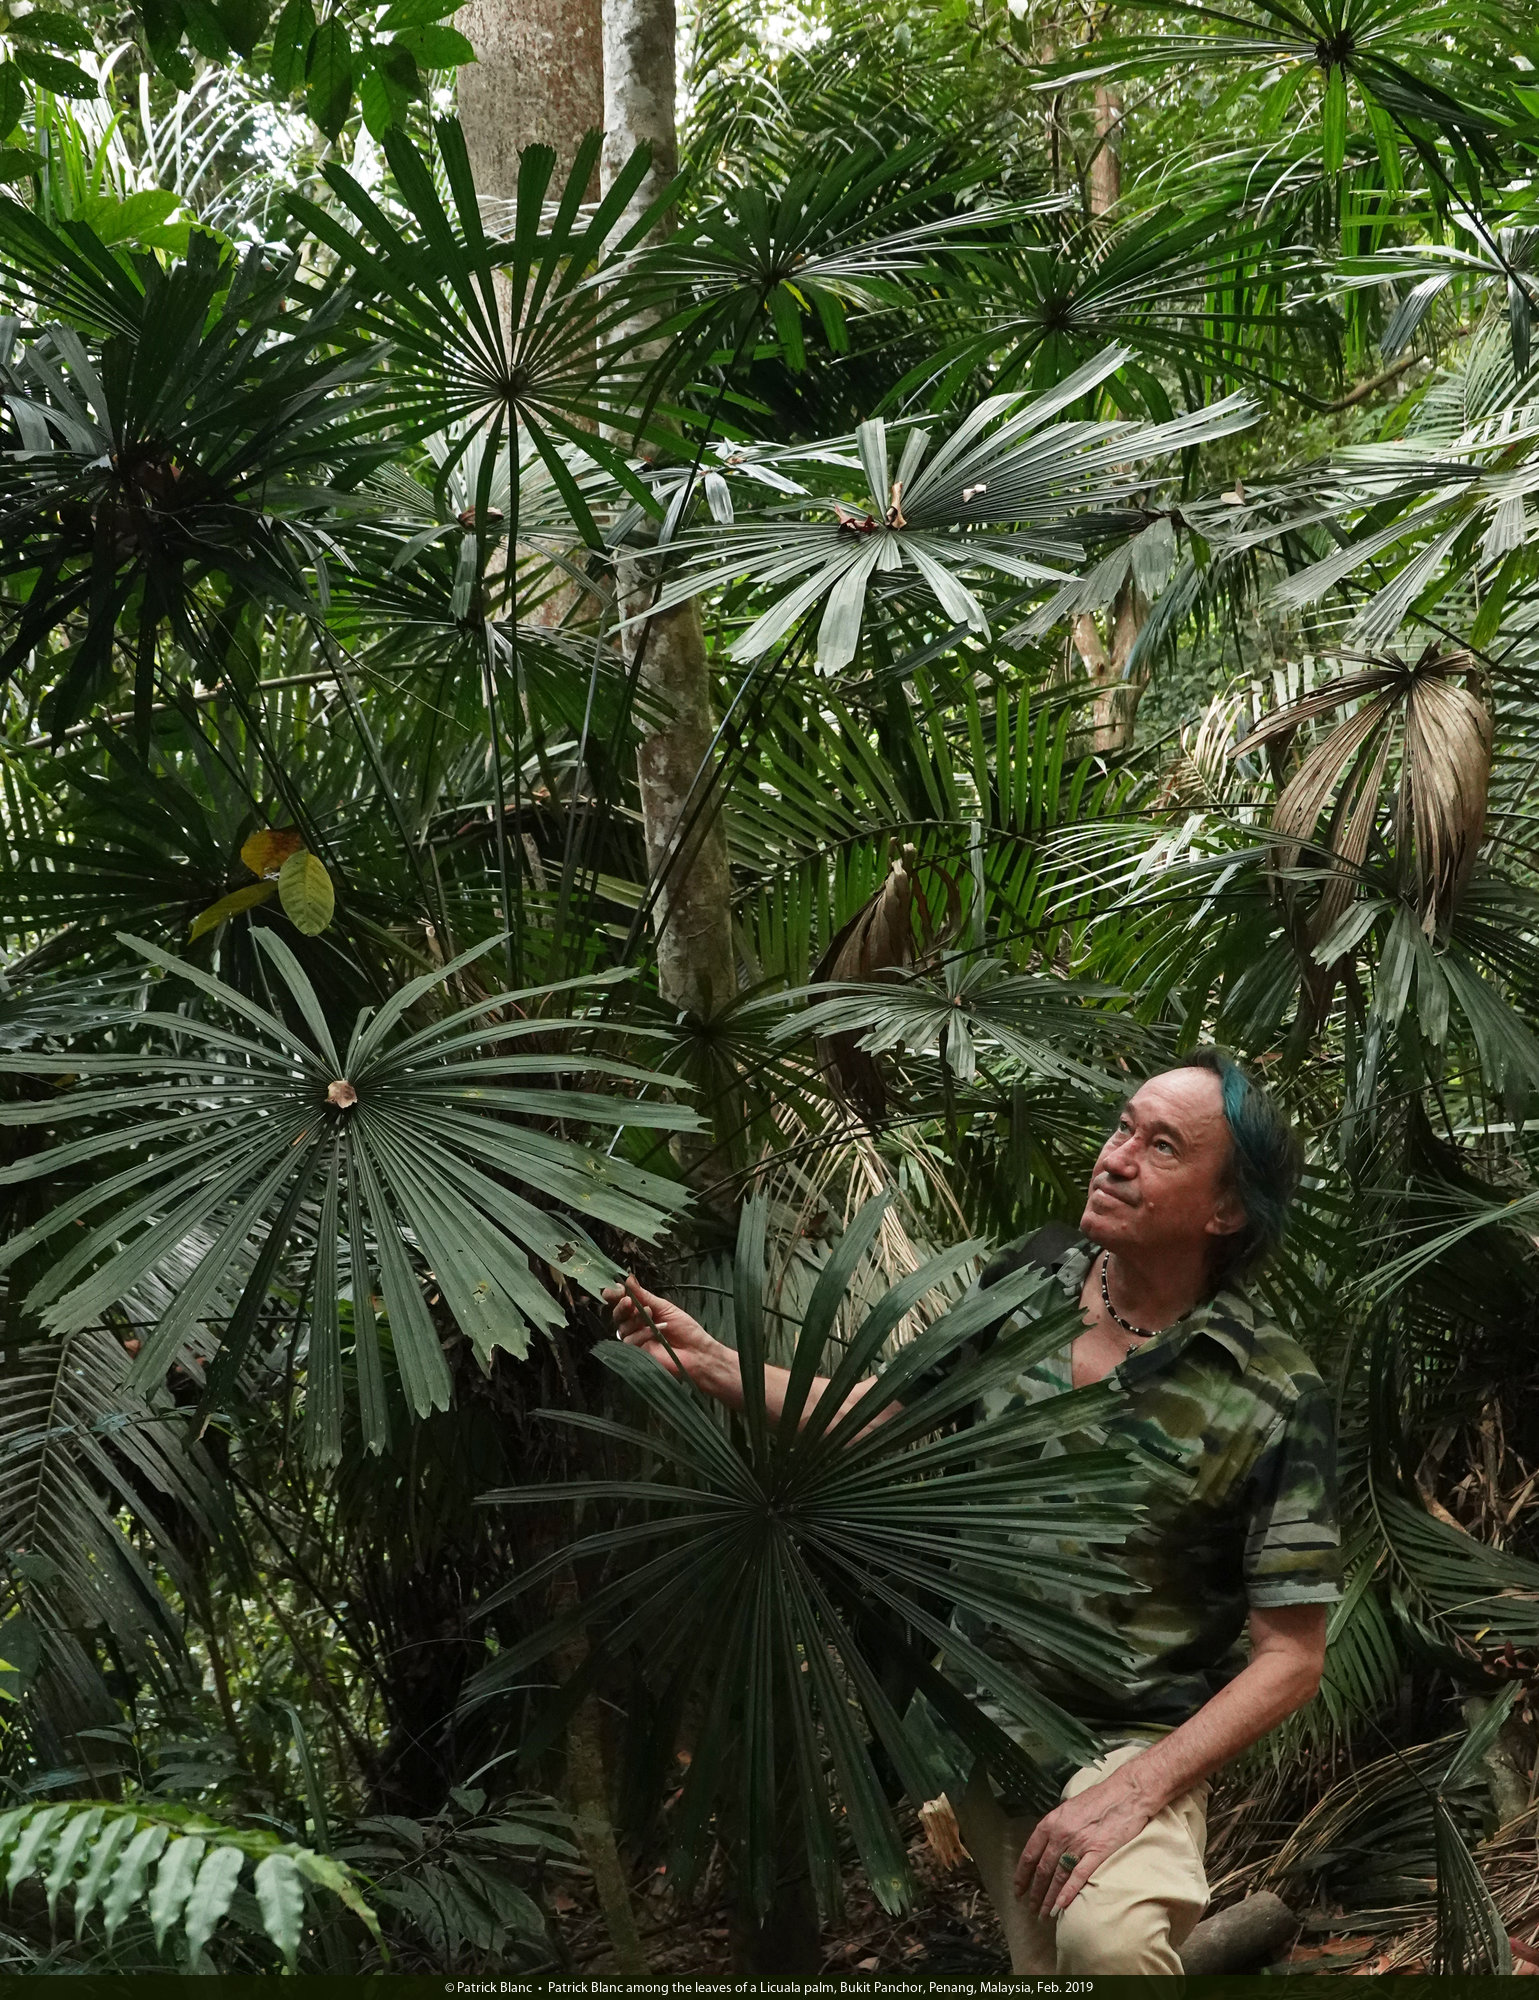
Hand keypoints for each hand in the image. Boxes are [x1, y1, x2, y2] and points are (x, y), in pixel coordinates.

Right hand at [602, 1276, 728, 1396]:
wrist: (696, 1351)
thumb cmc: (684, 1329)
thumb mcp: (664, 1307)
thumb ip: (644, 1296)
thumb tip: (628, 1279)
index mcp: (641, 1312)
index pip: (622, 1302)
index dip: (616, 1295)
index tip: (618, 1288)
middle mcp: (635, 1325)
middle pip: (617, 1315)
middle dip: (620, 1306)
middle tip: (628, 1301)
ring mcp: (635, 1340)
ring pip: (622, 1328)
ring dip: (635, 1319)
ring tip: (650, 1314)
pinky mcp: (636, 1353)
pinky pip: (630, 1341)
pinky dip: (642, 1333)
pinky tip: (655, 1331)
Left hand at [1014, 1768, 1153, 1917]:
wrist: (1127, 1792)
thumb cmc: (1099, 1798)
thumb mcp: (1069, 1808)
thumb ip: (1057, 1827)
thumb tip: (1047, 1845)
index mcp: (1052, 1822)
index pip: (1030, 1853)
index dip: (1022, 1874)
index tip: (1018, 1889)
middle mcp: (1061, 1834)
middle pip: (1043, 1869)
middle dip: (1035, 1891)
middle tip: (1031, 1908)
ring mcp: (1079, 1844)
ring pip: (1058, 1876)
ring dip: (1049, 1897)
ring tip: (1044, 1913)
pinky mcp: (1098, 1852)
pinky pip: (1079, 1876)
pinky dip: (1068, 1893)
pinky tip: (1061, 1906)